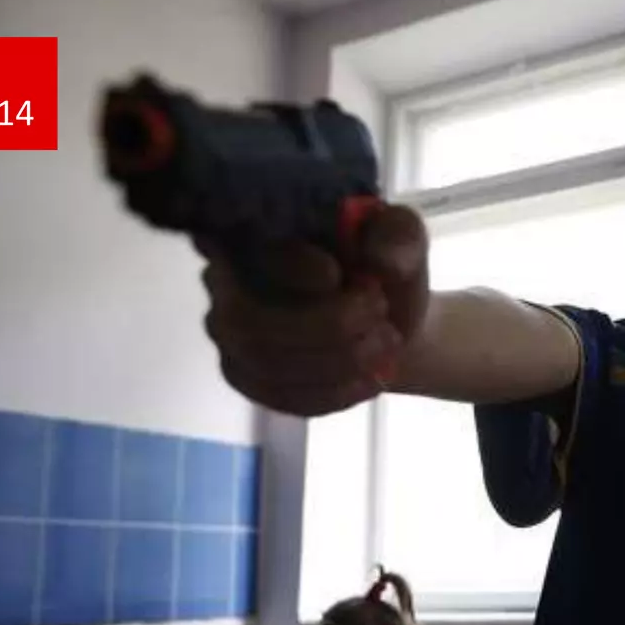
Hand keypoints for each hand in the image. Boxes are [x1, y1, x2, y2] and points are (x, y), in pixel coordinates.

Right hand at [198, 204, 430, 417]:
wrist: (389, 324)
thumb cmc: (384, 269)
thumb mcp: (402, 238)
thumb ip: (396, 235)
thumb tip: (379, 261)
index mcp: (253, 228)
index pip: (243, 246)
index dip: (288, 265)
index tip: (336, 274)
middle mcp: (222, 280)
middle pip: (245, 317)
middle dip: (324, 324)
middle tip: (381, 315)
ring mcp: (229, 333)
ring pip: (263, 361)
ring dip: (336, 359)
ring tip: (387, 343)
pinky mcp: (248, 378)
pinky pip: (279, 396)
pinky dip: (333, 392)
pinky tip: (371, 379)